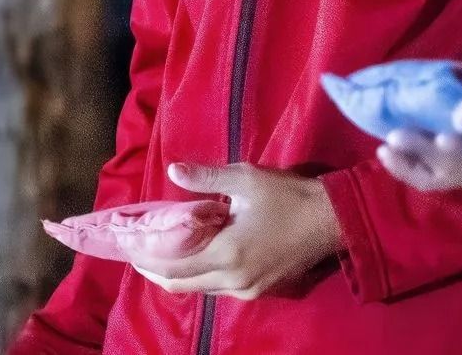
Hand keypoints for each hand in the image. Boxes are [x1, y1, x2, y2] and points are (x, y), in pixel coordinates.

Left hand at [131, 163, 341, 300]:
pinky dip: (200, 276)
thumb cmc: (289, 196)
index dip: (146, 259)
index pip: (173, 267)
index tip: (128, 247)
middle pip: (181, 285)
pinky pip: (219, 289)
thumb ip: (207, 178)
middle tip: (138, 253)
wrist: (332, 219)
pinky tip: (196, 258)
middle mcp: (232, 281)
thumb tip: (173, 171)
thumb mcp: (246, 179)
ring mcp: (247, 290)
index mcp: (226, 254)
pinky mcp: (258, 290)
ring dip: (178, 275)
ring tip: (161, 254)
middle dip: (155, 271)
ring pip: (200, 289)